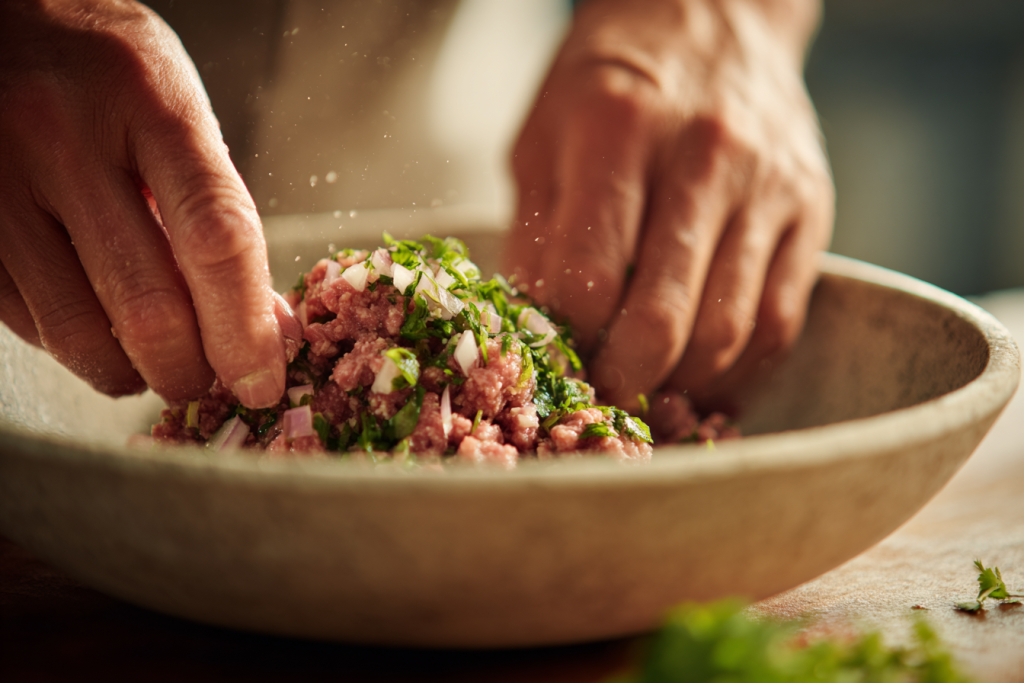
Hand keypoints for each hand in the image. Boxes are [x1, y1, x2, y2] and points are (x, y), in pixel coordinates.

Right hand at [0, 0, 294, 407]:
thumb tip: (265, 329)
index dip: (244, 330)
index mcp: (148, 100)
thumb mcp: (179, 115)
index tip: (262, 383)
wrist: (3, 17)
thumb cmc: (109, 72)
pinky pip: (26, 320)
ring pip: (76, 330)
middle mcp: (60, 134)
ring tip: (154, 365)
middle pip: (146, 303)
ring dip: (128, 373)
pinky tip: (96, 326)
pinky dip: (74, 346)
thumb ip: (218, 216)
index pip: (215, 238)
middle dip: (187, 370)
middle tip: (205, 382)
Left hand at [504, 0, 833, 410]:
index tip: (553, 367)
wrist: (712, 15)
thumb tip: (535, 334)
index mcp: (618, 129)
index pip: (589, 279)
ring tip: (647, 391)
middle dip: (622, 383)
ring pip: (729, 333)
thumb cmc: (610, 82)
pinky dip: (739, 369)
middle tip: (599, 399)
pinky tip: (702, 376)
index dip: (565, 344)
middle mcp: (703, 156)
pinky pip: (780, 321)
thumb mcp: (542, 137)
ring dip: (680, 386)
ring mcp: (767, 186)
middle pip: (664, 319)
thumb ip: (535, 237)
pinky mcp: (811, 210)